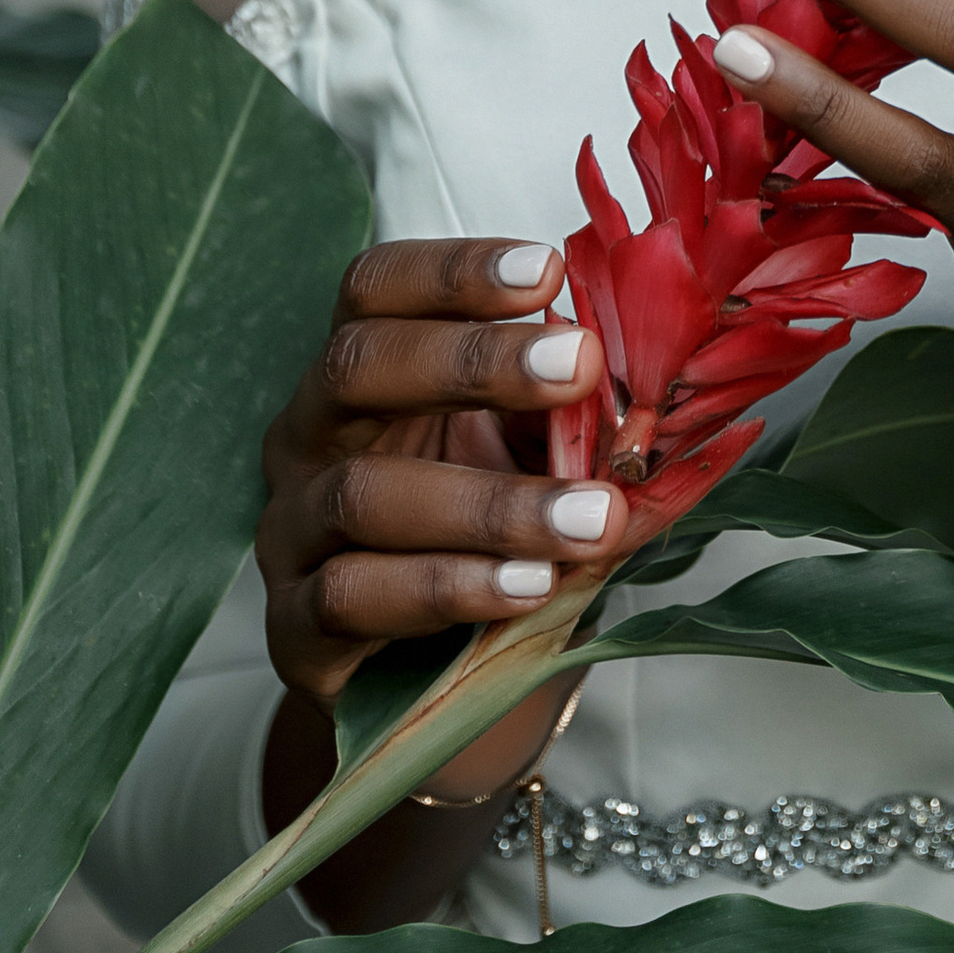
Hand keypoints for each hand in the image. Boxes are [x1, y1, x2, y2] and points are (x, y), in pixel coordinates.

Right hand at [257, 234, 632, 714]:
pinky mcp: (292, 629)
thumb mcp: (535, 462)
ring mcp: (290, 532)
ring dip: (488, 504)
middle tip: (579, 366)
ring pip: (362, 494)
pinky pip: (351, 596)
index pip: (377, 290)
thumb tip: (663, 397)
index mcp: (364, 374)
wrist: (424, 680)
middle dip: (472, 361)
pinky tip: (525, 587)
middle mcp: (310, 437)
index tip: (549, 272)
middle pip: (355, 365)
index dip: (452, 272)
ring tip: (588, 518)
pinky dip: (446, 586)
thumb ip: (578, 423)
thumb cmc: (480, 540)